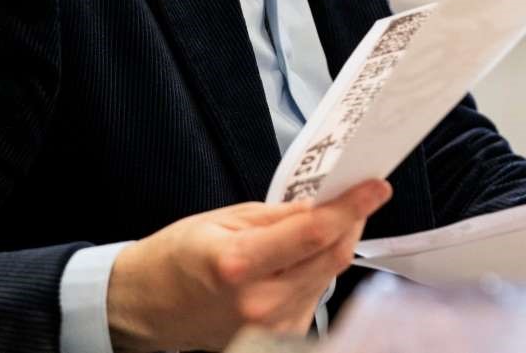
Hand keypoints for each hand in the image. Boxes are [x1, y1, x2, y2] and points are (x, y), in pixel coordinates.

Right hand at [106, 178, 391, 351]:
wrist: (149, 308)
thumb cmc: (178, 258)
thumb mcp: (222, 219)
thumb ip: (277, 215)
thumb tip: (321, 205)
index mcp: (239, 265)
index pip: (314, 233)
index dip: (352, 207)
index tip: (376, 187)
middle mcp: (259, 303)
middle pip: (331, 257)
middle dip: (351, 222)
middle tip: (358, 195)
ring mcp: (271, 328)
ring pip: (328, 277)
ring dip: (335, 245)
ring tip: (325, 222)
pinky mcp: (279, 339)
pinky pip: (315, 296)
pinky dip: (318, 270)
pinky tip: (302, 256)